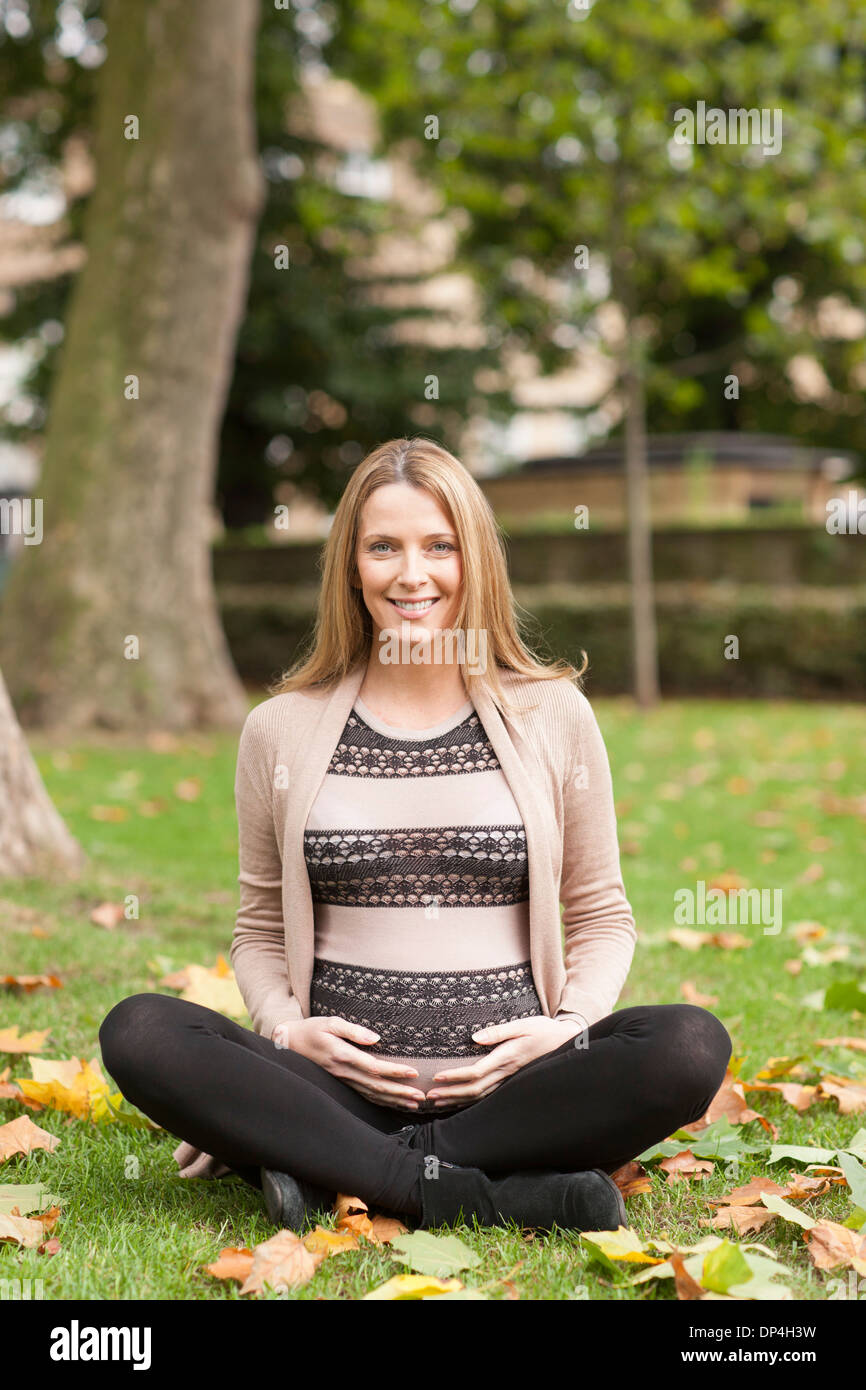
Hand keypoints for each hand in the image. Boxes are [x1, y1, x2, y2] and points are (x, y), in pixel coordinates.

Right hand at [270, 1016, 427, 1108]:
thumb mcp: (331, 1022)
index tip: (413, 1073)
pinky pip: (365, 1095)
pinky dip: (382, 1101)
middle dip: (400, 1092)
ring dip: (394, 1100)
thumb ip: (353, 1030)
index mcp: (343, 1055)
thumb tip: (375, 1038)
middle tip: (420, 1096)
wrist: (290, 1044)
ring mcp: (343, 1080)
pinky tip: (396, 1104)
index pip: (374, 1067)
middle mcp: (344, 1072)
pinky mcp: (343, 1083)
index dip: (394, 1071)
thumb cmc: (313, 1029)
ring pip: (372, 1094)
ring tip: (414, 1104)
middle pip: (376, 1086)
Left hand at [425, 1015, 584, 1106]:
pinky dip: (470, 1100)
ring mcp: (509, 1079)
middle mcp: (506, 1072)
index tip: (437, 1078)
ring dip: (457, 1100)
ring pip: (479, 1096)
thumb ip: (498, 1031)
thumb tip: (474, 1038)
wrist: (565, 1041)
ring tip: (437, 1101)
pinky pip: (487, 1094)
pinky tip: (458, 1100)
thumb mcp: (522, 1024)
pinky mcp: (510, 1080)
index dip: (455, 1077)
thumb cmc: (542, 1029)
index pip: (476, 1072)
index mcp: (506, 1058)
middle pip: (474, 1089)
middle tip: (429, 1096)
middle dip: (451, 1093)